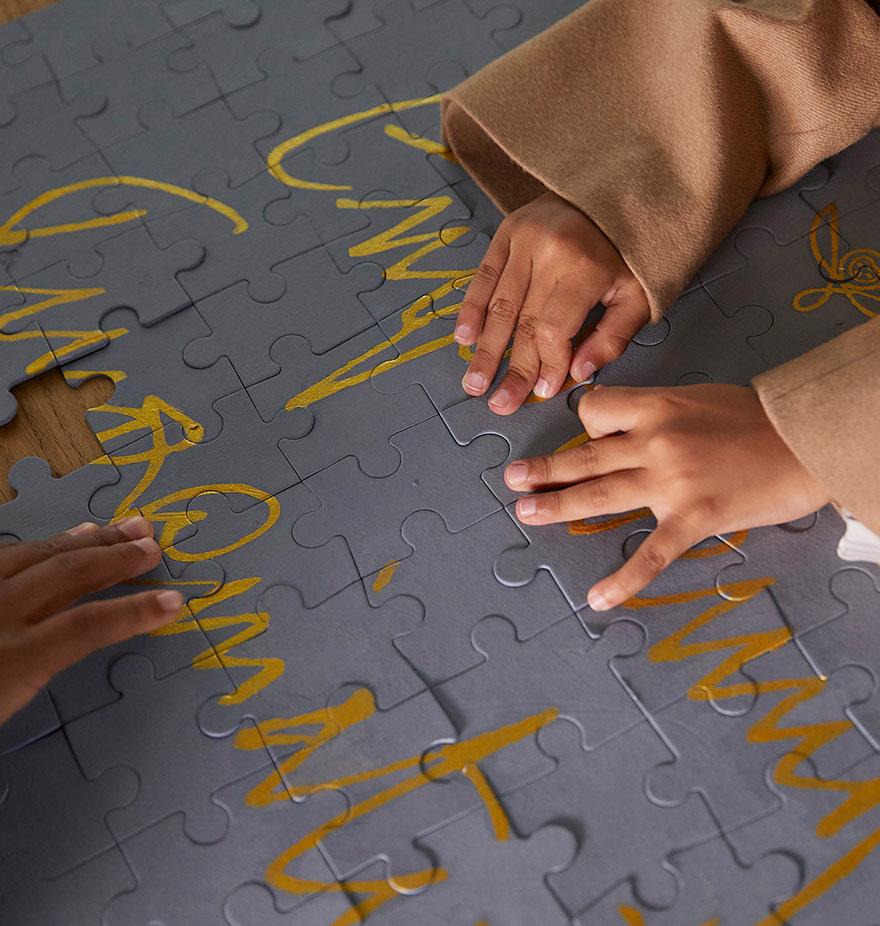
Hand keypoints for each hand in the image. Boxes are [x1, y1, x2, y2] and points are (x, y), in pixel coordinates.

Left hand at [0, 517, 182, 725]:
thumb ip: (33, 672)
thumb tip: (72, 641)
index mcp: (9, 661)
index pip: (89, 626)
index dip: (137, 612)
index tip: (174, 603)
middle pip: (68, 574)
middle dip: (116, 557)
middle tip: (152, 545)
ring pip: (37, 553)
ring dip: (87, 540)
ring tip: (123, 527)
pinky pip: (5, 554)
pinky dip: (44, 543)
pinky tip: (62, 538)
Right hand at [456, 189, 649, 414]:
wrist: (623, 188)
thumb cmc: (633, 249)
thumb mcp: (641, 294)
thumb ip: (613, 337)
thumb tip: (579, 374)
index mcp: (586, 267)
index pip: (554, 330)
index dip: (547, 365)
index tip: (543, 392)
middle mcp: (550, 249)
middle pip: (524, 323)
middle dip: (512, 369)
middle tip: (500, 404)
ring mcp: (524, 236)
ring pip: (500, 305)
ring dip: (486, 349)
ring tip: (475, 383)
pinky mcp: (508, 229)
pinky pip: (484, 275)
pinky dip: (472, 309)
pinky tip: (464, 339)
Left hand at [503, 384, 830, 608]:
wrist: (806, 439)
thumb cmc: (754, 418)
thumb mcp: (695, 399)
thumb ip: (653, 416)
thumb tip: (615, 435)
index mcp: (656, 406)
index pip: (595, 412)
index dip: (588, 425)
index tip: (593, 439)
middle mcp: (655, 441)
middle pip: (585, 457)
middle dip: (545, 470)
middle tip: (513, 479)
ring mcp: (671, 482)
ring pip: (601, 494)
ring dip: (557, 505)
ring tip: (526, 512)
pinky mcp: (693, 518)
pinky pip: (650, 553)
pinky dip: (623, 579)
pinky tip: (598, 599)